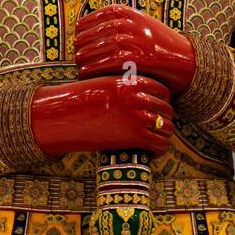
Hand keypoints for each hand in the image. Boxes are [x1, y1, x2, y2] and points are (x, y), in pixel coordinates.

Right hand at [29, 76, 175, 155]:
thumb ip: (127, 88)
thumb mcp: (108, 84)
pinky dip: (159, 150)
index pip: (164, 91)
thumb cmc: (84, 100)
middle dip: (164, 120)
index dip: (162, 102)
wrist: (67, 115)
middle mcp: (140, 98)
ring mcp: (139, 117)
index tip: (157, 110)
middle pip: (167, 110)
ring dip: (163, 136)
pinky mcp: (135, 137)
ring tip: (154, 142)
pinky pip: (160, 144)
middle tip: (156, 129)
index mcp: (134, 82)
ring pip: (167, 128)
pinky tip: (150, 153)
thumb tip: (142, 97)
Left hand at [74, 4, 196, 94]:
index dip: (84, 27)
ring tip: (79, 65)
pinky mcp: (134, 58)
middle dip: (82, 44)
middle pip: (96, 33)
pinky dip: (93, 69)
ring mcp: (132, 40)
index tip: (78, 35)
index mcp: (129, 12)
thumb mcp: (140, 25)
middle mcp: (130, 23)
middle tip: (76, 53)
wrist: (183, 58)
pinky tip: (86, 73)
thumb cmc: (157, 44)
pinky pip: (106, 63)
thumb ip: (120, 23)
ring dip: (84, 58)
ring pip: (98, 49)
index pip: (98, 16)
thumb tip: (89, 29)